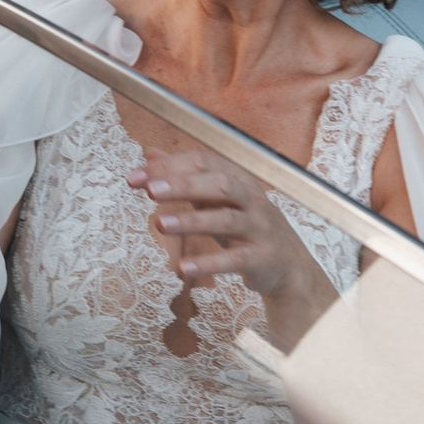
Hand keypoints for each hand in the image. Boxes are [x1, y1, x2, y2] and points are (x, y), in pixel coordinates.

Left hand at [133, 149, 338, 343]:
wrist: (288, 264)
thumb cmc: (245, 225)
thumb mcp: (217, 198)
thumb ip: (185, 176)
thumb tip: (151, 155)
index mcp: (238, 179)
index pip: (203, 163)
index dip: (170, 167)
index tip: (135, 177)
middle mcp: (252, 199)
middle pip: (219, 184)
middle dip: (184, 185)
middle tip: (150, 191)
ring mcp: (259, 228)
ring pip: (226, 219)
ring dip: (192, 221)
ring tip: (160, 224)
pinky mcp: (261, 259)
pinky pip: (234, 260)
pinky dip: (208, 264)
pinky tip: (182, 268)